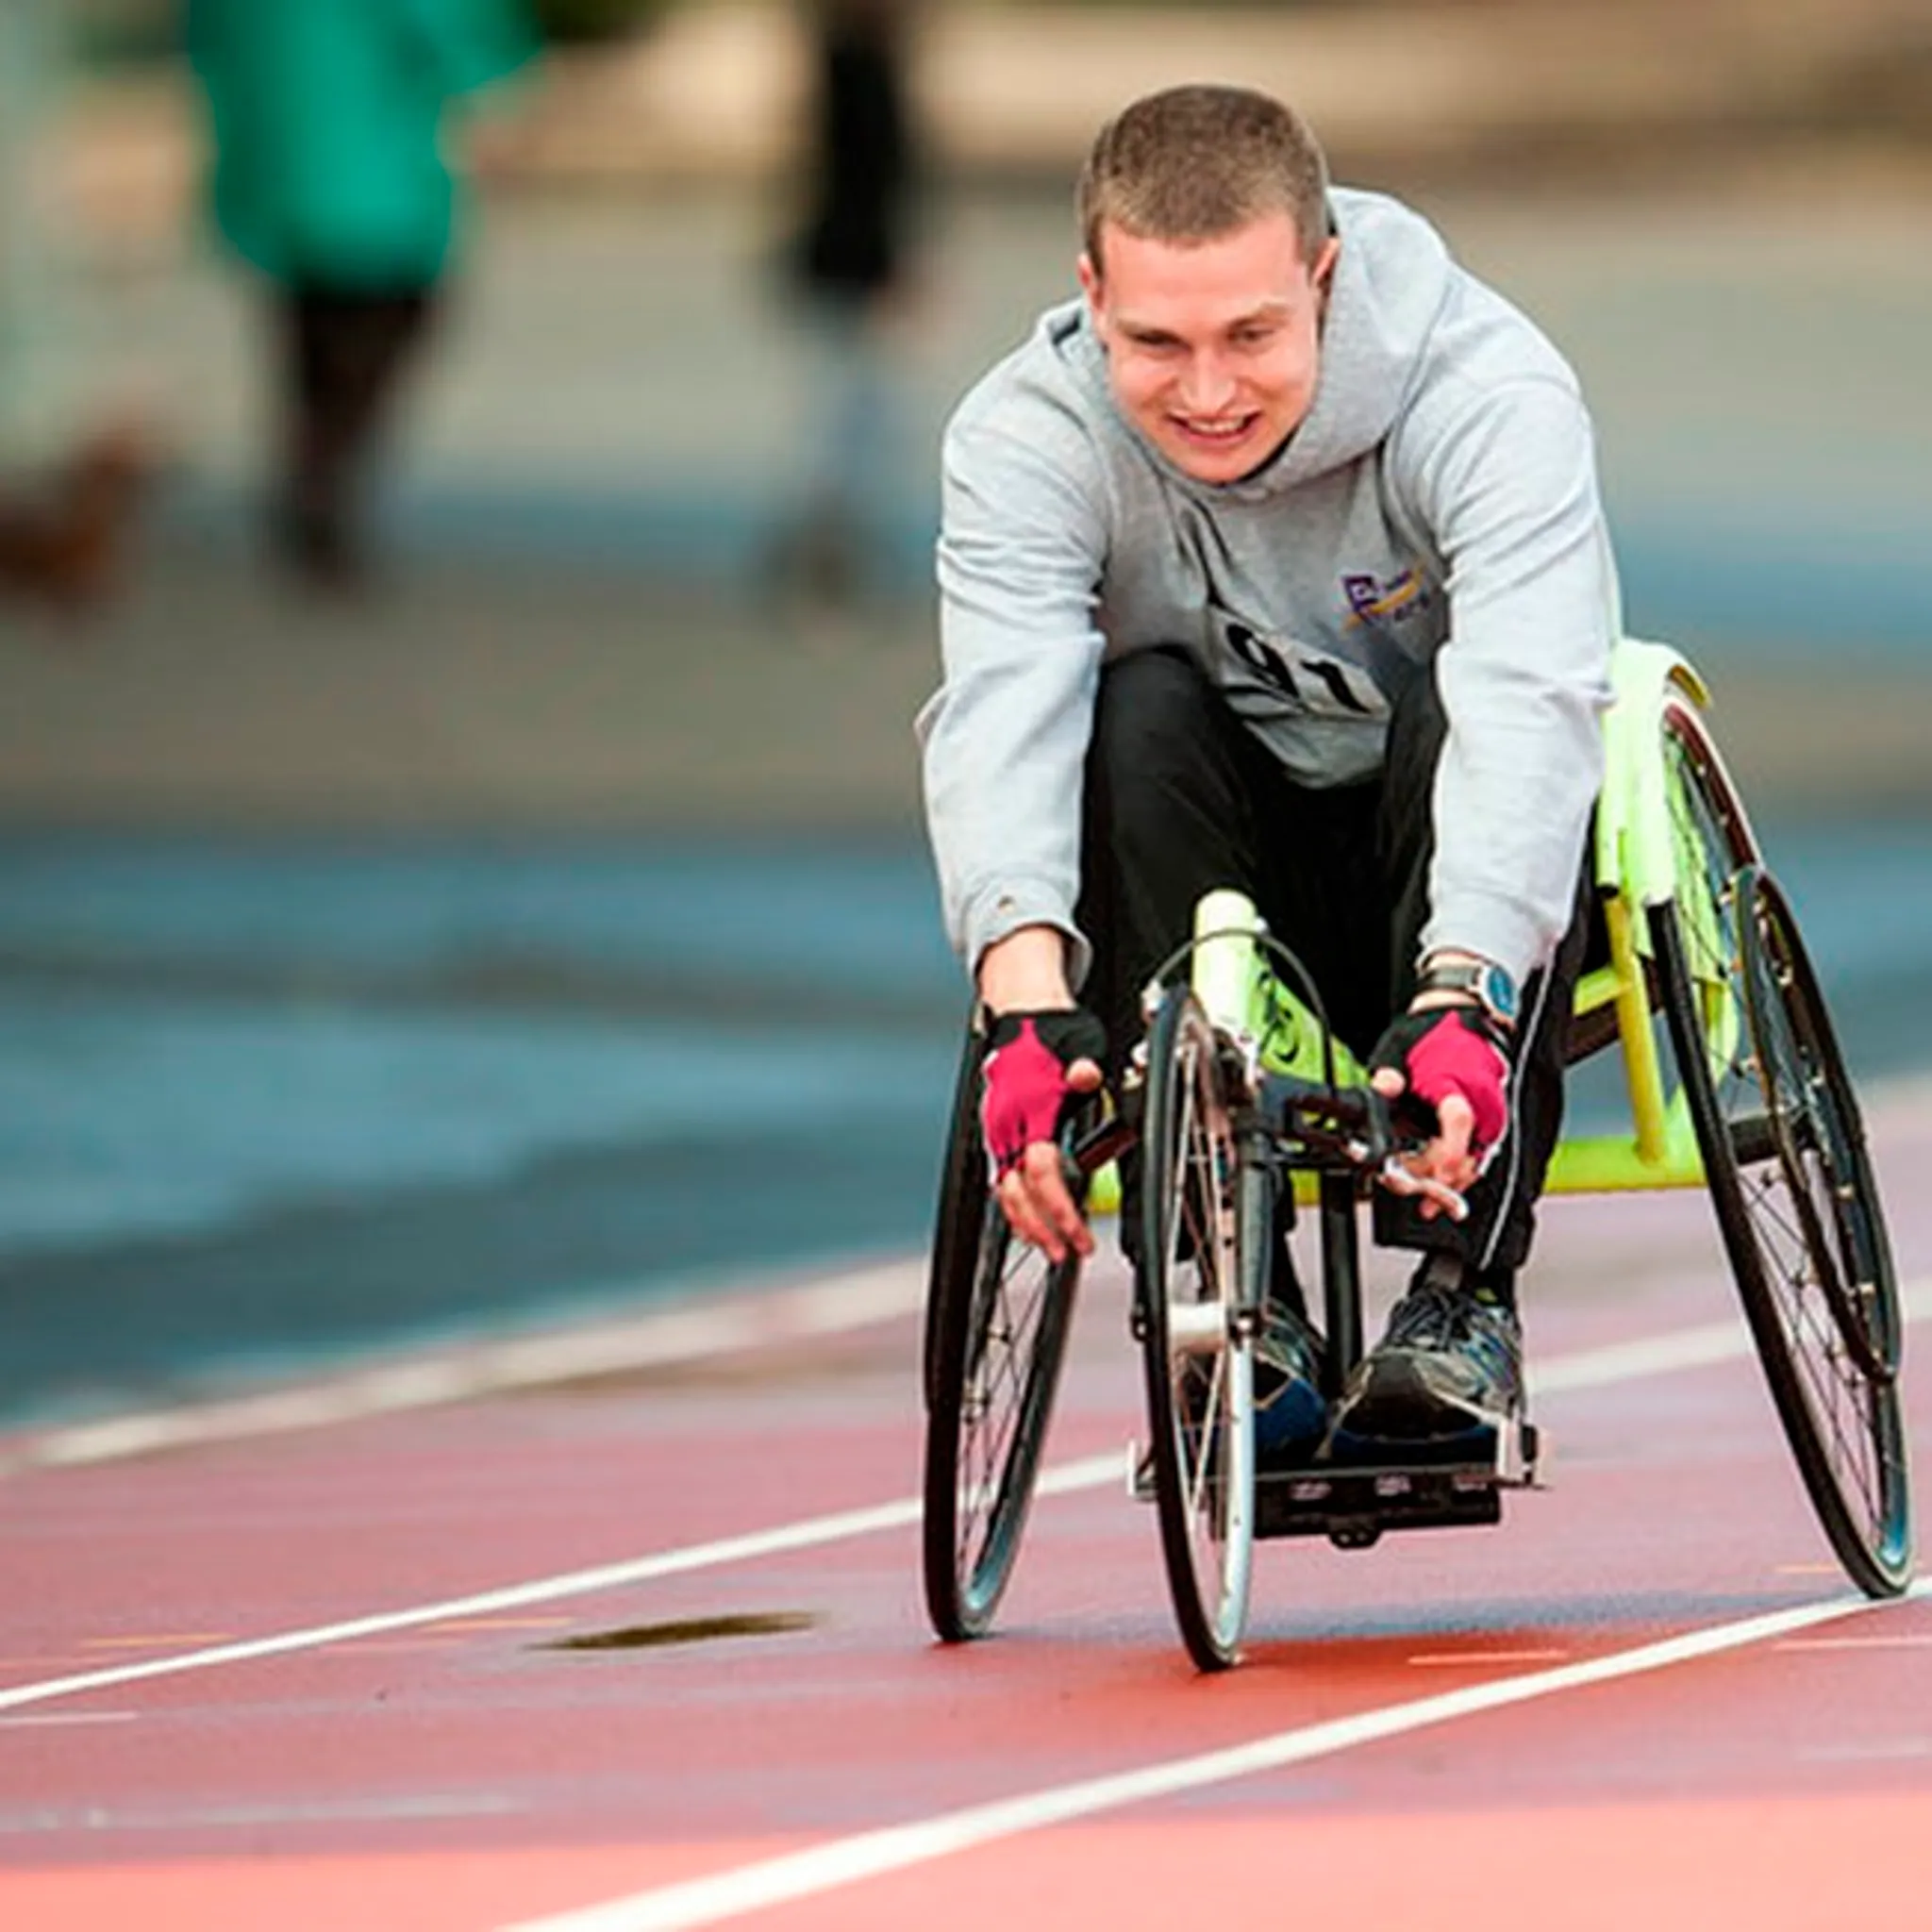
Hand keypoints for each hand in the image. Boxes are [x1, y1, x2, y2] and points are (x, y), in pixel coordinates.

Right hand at [981, 1008, 1106, 1261]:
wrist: (1024, 1009)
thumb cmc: (1054, 1029)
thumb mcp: (1081, 1043)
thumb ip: (1082, 1066)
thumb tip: (1085, 1075)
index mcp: (1029, 1105)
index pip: (1041, 1171)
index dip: (1059, 1208)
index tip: (1078, 1232)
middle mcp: (1006, 1121)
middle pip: (1017, 1192)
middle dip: (1042, 1228)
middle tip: (1067, 1252)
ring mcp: (998, 1127)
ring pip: (1004, 1189)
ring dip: (1026, 1223)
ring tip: (1051, 1247)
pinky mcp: (997, 1129)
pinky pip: (1001, 1176)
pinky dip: (1015, 1204)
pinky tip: (1031, 1220)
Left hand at [1368, 1006, 1511, 1216]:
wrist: (1461, 1019)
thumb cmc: (1429, 1034)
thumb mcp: (1398, 1048)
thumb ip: (1390, 1072)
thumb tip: (1383, 1085)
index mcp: (1457, 1079)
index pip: (1459, 1118)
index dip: (1446, 1152)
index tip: (1429, 1175)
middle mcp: (1481, 1099)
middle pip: (1467, 1151)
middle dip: (1437, 1178)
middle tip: (1405, 1186)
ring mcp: (1490, 1114)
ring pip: (1476, 1161)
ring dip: (1448, 1185)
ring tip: (1421, 1201)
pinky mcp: (1491, 1124)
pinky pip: (1480, 1158)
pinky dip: (1460, 1179)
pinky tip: (1439, 1195)